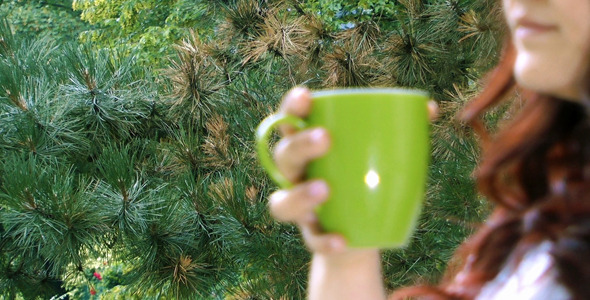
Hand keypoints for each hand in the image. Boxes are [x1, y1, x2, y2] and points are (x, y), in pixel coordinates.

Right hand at [268, 86, 438, 253]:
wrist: (363, 232)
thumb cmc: (368, 179)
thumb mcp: (383, 156)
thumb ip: (402, 131)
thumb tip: (430, 108)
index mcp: (309, 147)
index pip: (291, 121)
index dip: (292, 107)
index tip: (306, 96)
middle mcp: (296, 175)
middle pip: (284, 155)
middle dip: (300, 144)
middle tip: (326, 139)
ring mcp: (301, 207)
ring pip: (282, 201)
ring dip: (300, 195)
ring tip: (325, 190)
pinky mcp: (312, 235)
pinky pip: (311, 239)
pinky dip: (325, 240)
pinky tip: (342, 239)